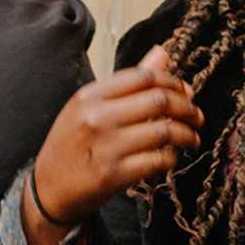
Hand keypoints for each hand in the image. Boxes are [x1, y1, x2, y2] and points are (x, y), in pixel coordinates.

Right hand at [22, 45, 201, 244]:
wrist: (47, 191)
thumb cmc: (72, 145)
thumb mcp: (90, 108)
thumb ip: (128, 83)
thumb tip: (163, 53)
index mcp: (90, 96)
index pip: (144, 76)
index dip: (173, 83)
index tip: (186, 93)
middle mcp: (96, 117)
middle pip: (160, 100)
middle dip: (188, 107)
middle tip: (197, 116)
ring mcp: (105, 147)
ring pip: (165, 131)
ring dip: (187, 134)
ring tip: (192, 138)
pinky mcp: (113, 175)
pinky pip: (158, 160)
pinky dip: (172, 158)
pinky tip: (171, 157)